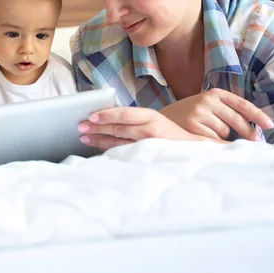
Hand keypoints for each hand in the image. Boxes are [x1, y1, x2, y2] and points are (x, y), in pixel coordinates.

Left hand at [78, 106, 204, 150]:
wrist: (192, 150)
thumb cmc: (168, 133)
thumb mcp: (153, 120)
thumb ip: (134, 119)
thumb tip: (106, 117)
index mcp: (150, 117)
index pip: (125, 114)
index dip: (107, 115)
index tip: (91, 115)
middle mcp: (149, 130)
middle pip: (118, 128)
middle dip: (97, 127)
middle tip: (80, 126)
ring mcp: (148, 146)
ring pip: (118, 142)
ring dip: (99, 140)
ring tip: (84, 138)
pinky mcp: (146, 158)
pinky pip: (124, 154)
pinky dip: (109, 151)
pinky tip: (98, 149)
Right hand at [159, 88, 273, 140]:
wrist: (161, 119)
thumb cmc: (190, 115)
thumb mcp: (207, 106)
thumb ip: (227, 111)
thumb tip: (254, 130)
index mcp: (215, 93)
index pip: (242, 104)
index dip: (257, 115)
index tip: (269, 126)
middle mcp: (207, 100)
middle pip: (237, 120)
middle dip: (248, 133)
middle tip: (255, 141)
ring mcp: (199, 112)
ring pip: (224, 131)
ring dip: (222, 136)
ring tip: (207, 132)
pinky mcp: (192, 125)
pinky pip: (213, 139)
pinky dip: (212, 142)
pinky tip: (202, 138)